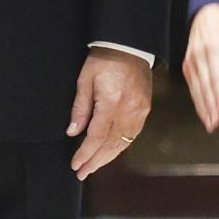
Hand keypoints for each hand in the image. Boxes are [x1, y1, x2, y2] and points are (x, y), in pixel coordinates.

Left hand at [68, 46, 152, 179]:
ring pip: (124, 143)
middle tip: (82, 173)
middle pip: (111, 144)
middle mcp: (128, 110)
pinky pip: (133, 135)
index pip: (97, 137)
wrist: (129, 45)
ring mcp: (140, 111)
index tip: (75, 164)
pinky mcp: (145, 109)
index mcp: (112, 102)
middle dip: (95, 161)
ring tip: (94, 166)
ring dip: (108, 157)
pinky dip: (121, 146)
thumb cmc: (104, 59)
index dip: (85, 153)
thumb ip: (80, 108)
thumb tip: (73, 133)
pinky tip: (111, 151)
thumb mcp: (85, 80)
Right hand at [182, 3, 218, 132]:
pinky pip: (191, 85)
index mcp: (212, 48)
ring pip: (196, 88)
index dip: (217, 92)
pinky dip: (196, 99)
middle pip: (204, 85)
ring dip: (202, 107)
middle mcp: (198, 56)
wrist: (203, 13)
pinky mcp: (187, 65)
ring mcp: (190, 61)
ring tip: (209, 123)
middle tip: (214, 123)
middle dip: (209, 106)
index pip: (215, 75)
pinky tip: (202, 111)